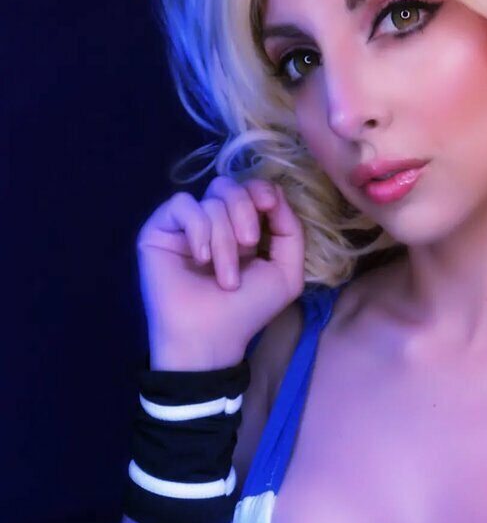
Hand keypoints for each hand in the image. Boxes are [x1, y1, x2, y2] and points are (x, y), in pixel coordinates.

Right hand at [137, 175, 304, 368]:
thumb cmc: (247, 309)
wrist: (209, 336)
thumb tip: (275, 194)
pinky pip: (182, 205)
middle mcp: (214, 222)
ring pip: (211, 201)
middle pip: (230, 186)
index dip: (262, 189)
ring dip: (225, 241)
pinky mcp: (159, 229)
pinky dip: (198, 230)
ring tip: (225, 277)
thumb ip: (291, 231)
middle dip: (245, 212)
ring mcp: (185, 225)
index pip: (251, 188)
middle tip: (250, 245)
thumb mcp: (286, 272)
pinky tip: (201, 259)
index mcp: (243, 227)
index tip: (269, 205)